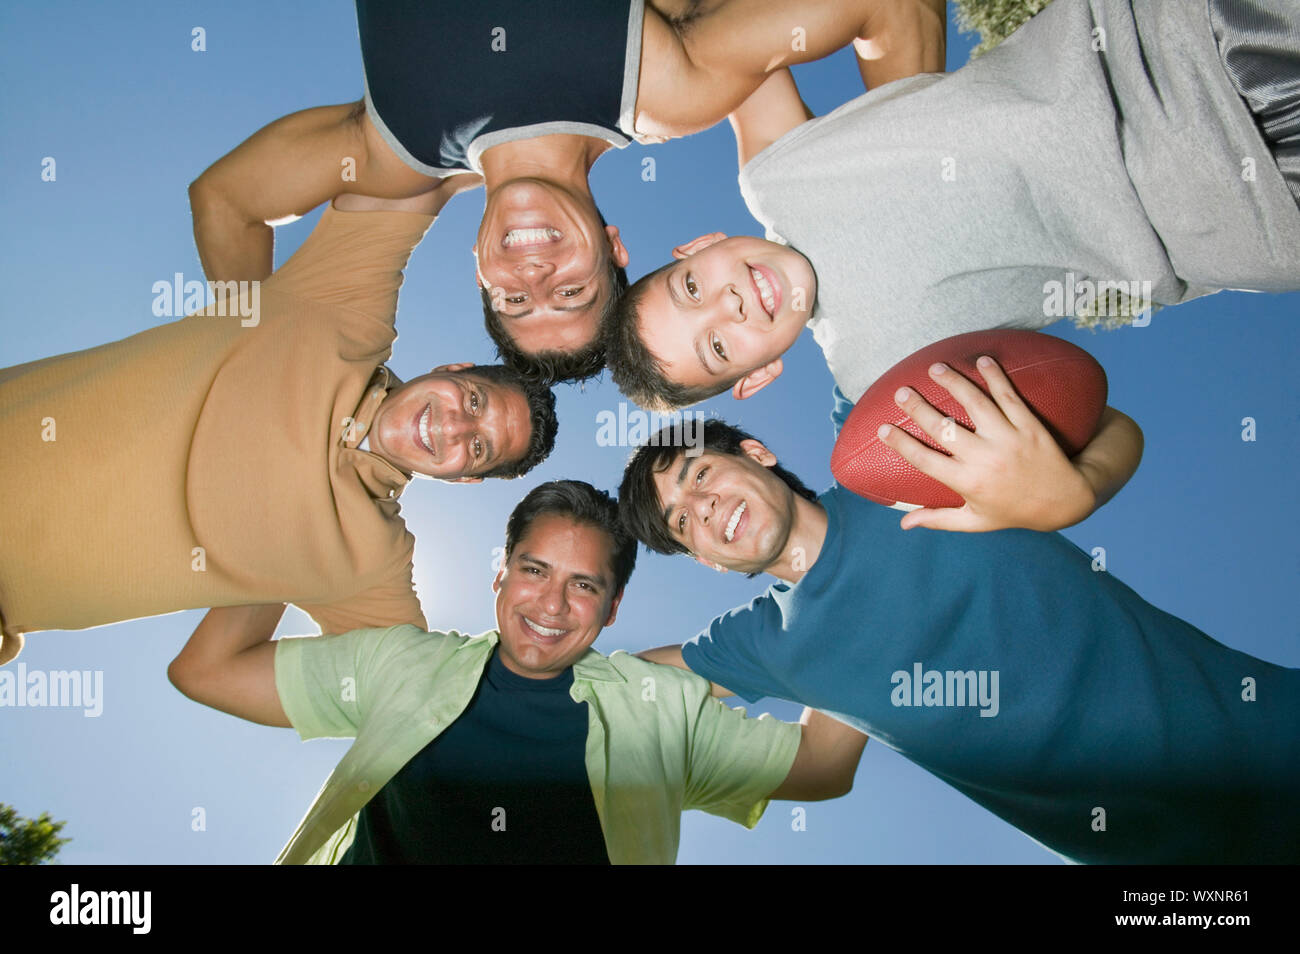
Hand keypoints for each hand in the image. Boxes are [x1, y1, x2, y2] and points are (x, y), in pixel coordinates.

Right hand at [877, 357, 1097, 531]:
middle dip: (919, 409)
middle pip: (944, 429)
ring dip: (954, 383)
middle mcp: (985, 460)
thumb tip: (903, 523)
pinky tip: (982, 360)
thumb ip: (938, 519)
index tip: (883, 429)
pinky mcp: (1029, 425)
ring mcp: (1008, 440)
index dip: (901, 444)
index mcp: (968, 483)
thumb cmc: (1014, 512)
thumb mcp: (975, 521)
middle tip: (901, 392)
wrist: (1065, 501)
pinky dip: (996, 377)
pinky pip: (1009, 397)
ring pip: (976, 405)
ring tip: (935, 368)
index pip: (925, 461)